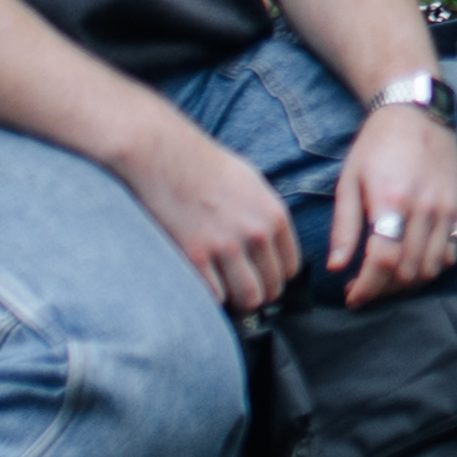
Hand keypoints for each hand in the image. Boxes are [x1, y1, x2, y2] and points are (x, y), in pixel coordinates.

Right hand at [114, 110, 302, 315]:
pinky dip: (210, 296)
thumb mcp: (253, 185)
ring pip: (247, 298)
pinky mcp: (195, 257)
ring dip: (237, 300)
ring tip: (225, 289)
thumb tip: (274, 245)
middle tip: (241, 288)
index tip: (261, 276)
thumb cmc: (207, 167)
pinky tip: (203, 284)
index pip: (290, 267)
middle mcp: (256, 233)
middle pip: (271, 288)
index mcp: (274, 215)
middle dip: (258, 292)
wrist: (166, 157)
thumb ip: (267, 216)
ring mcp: (226, 247)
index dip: (275, 276)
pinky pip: (214, 297)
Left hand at [329, 102, 456, 307]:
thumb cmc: (377, 144)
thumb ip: (344, 227)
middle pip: (407, 271)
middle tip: (364, 287)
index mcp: (391, 200)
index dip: (366, 288)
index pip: (382, 262)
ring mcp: (446, 210)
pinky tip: (412, 261)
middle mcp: (424, 208)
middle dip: (382, 289)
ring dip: (407, 283)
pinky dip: (432, 267)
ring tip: (386, 278)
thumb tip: (336, 267)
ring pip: (431, 268)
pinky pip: (452, 253)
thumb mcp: (349, 181)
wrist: (417, 112)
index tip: (352, 298)